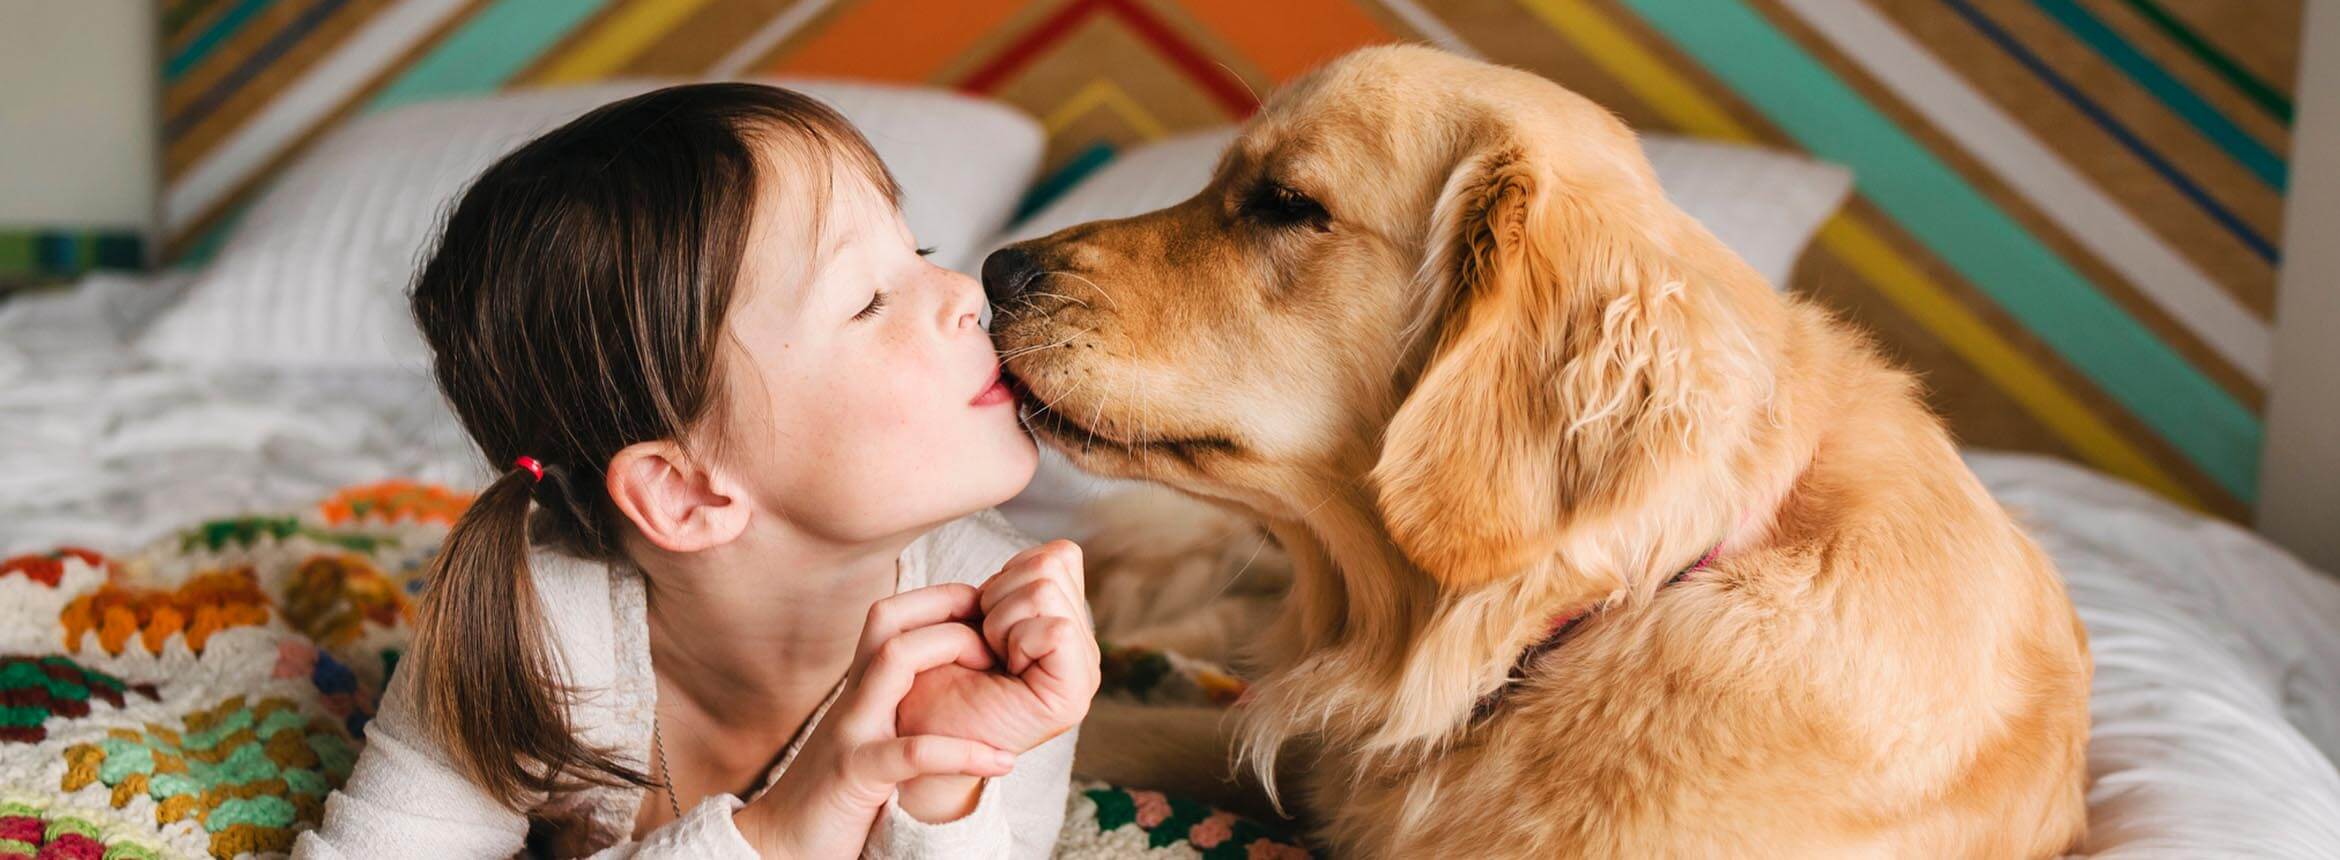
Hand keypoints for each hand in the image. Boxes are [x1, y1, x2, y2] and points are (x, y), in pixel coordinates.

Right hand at [734, 584, 1014, 858]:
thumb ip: (893, 708)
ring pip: (893, 660)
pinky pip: (912, 753)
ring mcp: (851, 731)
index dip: (940, 600)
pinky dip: (962, 752)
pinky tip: (1002, 761)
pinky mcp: (855, 775)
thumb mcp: (867, 738)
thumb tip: (946, 689)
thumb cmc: (833, 795)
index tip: (988, 610)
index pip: (891, 617)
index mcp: (859, 689)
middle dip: (946, 607)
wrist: (780, 846)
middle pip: (888, 620)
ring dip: (953, 649)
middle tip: (1000, 630)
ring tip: (1002, 670)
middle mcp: (853, 698)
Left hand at [897, 541, 1099, 754]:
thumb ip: (1014, 583)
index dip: (1010, 574)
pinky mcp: (1074, 694)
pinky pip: (1056, 628)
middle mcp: (1081, 648)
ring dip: (1000, 619)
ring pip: (1049, 588)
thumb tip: (1047, 553)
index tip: (985, 620)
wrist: (911, 738)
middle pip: (1055, 563)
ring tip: (989, 657)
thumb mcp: (973, 614)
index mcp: (1063, 626)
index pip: (1060, 555)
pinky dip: (1014, 639)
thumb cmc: (931, 679)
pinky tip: (1000, 669)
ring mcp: (1083, 671)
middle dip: (1001, 594)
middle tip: (985, 643)